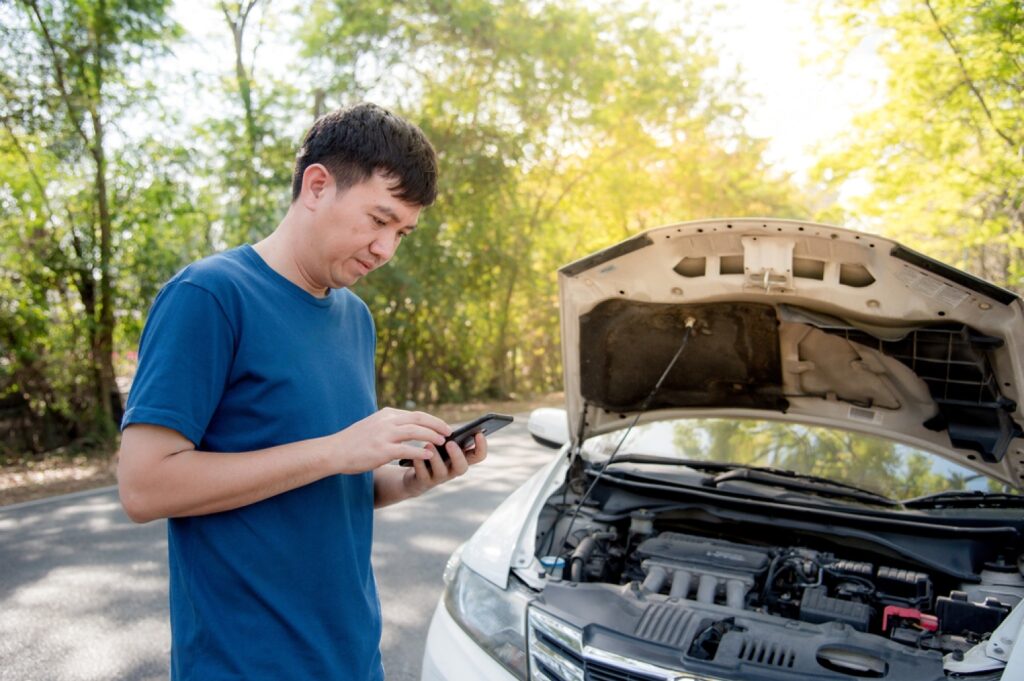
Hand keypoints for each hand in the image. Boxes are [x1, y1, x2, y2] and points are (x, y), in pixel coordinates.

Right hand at [329, 407, 450, 473]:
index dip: (432, 420)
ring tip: (444, 442)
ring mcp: (384, 435)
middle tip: (450, 432)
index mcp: (386, 415)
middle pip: (419, 419)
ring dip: (433, 436)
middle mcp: (387, 422)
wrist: (334, 451)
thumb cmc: (354, 442)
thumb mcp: (373, 426)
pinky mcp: (381, 451)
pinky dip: (420, 452)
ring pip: (416, 432)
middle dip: (437, 425)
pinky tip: (429, 456)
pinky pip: (407, 450)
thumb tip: (408, 425)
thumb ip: (390, 425)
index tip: (443, 426)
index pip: (415, 414)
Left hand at [403, 431, 487, 495]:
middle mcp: (453, 470)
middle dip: (457, 455)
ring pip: (441, 471)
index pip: (478, 456)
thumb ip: (451, 437)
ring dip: (436, 458)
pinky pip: (423, 474)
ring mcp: (439, 477)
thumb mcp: (444, 444)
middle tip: (450, 443)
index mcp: (462, 458)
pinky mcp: (424, 481)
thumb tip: (448, 428)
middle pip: (462, 467)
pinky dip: (420, 464)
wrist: (415, 474)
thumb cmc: (434, 454)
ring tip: (429, 444)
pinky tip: (416, 456)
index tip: (479, 434)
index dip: (482, 447)